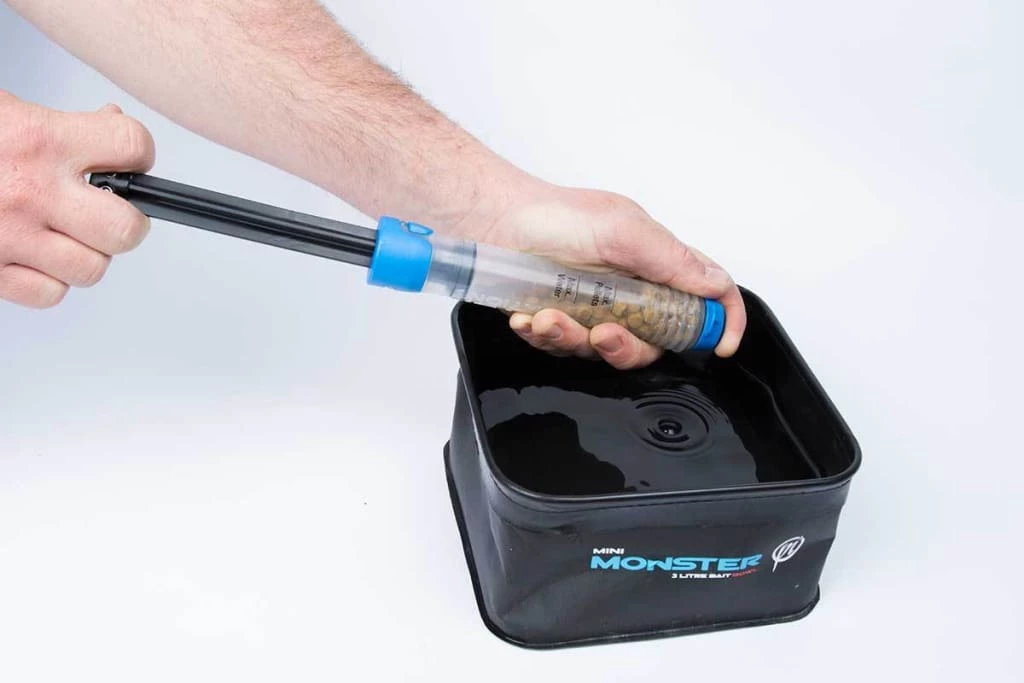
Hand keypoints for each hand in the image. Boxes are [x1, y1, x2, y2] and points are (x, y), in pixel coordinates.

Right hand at [0, 92, 154, 307]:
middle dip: (125, 220)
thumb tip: (108, 120)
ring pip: (92, 269)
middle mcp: (29, 191)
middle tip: (108, 209)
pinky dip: (48, 279)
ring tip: (63, 231)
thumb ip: (58, 121)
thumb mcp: (3, 109)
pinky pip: (49, 294)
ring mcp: (9, 236)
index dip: (137, 152)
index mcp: (36, 138)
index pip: (131, 147)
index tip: (128, 157)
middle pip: (125, 229)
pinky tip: (33, 253)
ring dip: (85, 253)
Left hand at [459, 181, 745, 368]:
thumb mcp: (623, 231)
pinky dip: (543, 335)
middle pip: (652, 341)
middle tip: (602, 334)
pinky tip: (528, 316)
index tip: (719, 346)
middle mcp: (628, 288)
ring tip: (548, 317)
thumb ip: (672, 260)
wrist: (493, 220)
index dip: (719, 322)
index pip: (705, 295)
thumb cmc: (553, 215)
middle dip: (626, 347)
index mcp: (654, 262)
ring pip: (602, 349)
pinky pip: (560, 346)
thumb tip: (716, 284)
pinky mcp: (559, 320)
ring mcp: (593, 307)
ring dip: (573, 339)